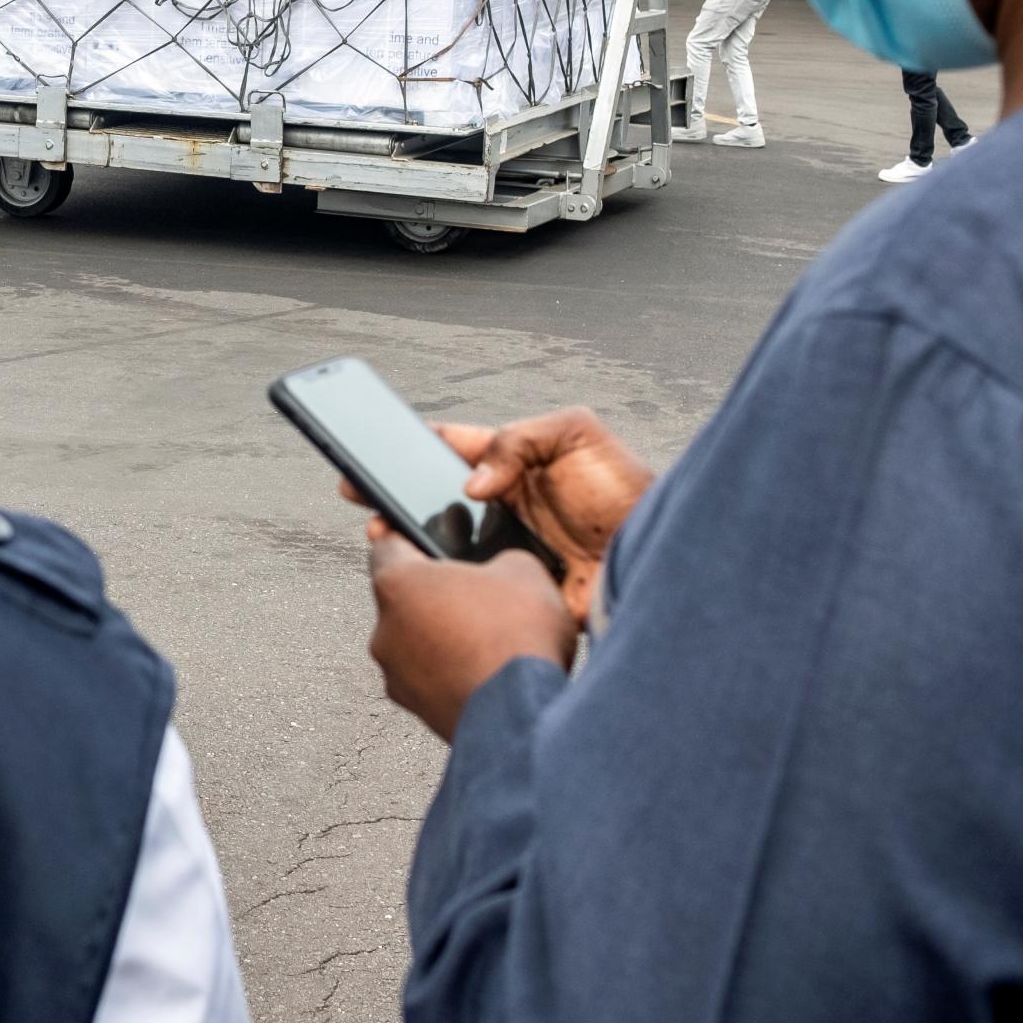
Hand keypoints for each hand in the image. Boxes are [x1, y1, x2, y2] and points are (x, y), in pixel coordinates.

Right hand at [346, 408, 649, 625]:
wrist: (661, 556)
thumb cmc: (625, 487)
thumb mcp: (576, 434)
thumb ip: (520, 440)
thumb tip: (473, 483)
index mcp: (512, 461)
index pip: (450, 447)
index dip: (410, 447)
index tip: (372, 451)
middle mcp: (502, 505)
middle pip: (433, 499)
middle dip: (393, 496)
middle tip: (361, 499)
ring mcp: (505, 548)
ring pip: (443, 546)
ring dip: (411, 543)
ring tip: (383, 537)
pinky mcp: (513, 588)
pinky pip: (469, 588)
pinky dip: (444, 587)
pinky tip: (425, 581)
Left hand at [365, 523, 574, 740]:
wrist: (523, 714)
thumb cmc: (515, 635)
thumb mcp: (521, 569)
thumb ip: (496, 559)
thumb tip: (498, 574)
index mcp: (397, 584)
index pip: (386, 545)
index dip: (405, 537)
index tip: (417, 537)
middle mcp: (384, 631)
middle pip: (404, 599)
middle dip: (437, 595)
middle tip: (476, 595)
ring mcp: (397, 677)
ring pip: (416, 643)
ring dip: (444, 638)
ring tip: (489, 639)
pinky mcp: (419, 711)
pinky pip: (432, 679)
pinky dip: (453, 673)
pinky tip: (489, 671)